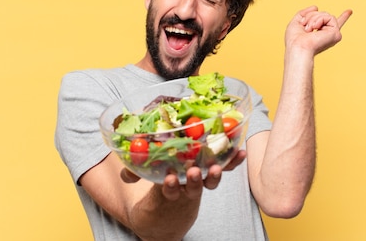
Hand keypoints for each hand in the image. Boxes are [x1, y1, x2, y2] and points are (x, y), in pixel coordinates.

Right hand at [120, 149, 246, 199]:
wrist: (170, 212)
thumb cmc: (155, 187)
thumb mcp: (141, 181)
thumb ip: (132, 175)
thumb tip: (125, 173)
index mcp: (168, 189)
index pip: (168, 190)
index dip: (169, 186)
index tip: (169, 180)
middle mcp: (186, 187)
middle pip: (193, 186)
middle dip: (194, 180)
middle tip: (193, 172)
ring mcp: (200, 181)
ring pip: (209, 181)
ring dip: (213, 174)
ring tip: (214, 167)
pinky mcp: (212, 172)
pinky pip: (223, 169)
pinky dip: (232, 162)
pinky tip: (240, 152)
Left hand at [285, 6, 351, 55]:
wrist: (298, 46)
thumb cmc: (294, 39)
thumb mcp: (297, 22)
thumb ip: (305, 13)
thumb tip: (316, 7)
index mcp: (321, 33)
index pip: (332, 24)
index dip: (342, 17)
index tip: (349, 11)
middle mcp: (328, 34)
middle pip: (323, 14)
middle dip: (311, 16)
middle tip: (305, 27)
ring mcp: (333, 34)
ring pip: (326, 14)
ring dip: (313, 18)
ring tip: (309, 29)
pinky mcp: (336, 33)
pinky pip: (329, 17)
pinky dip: (319, 20)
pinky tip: (315, 28)